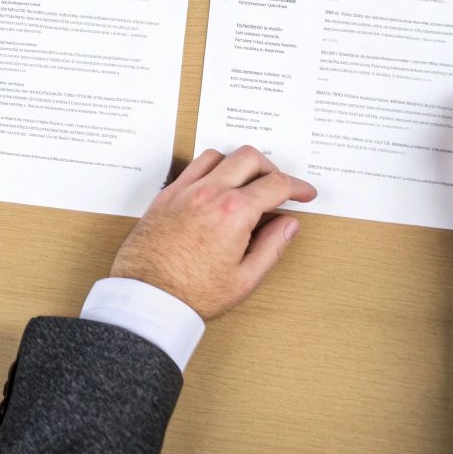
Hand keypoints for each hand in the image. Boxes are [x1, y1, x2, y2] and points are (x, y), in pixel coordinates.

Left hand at [109, 146, 316, 319]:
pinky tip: (218, 186)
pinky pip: (194, 166)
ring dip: (240, 164)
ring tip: (249, 186)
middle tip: (280, 188)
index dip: (298, 186)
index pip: (276, 184)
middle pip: (250, 157)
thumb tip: (289, 224)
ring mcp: (184, 190)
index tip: (305, 193)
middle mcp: (208, 193)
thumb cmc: (192, 294)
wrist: (147, 297)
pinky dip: (212, 168)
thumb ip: (272, 246)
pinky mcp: (166, 195)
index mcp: (233, 212)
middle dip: (272, 169)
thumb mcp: (244, 279)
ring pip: (220, 155)